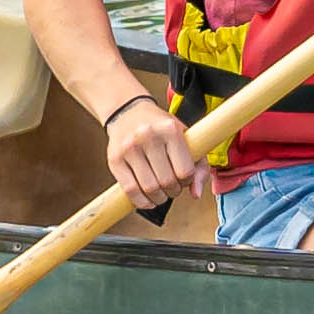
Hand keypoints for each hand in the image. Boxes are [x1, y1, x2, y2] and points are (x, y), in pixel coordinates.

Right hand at [96, 91, 203, 218]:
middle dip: (173, 191)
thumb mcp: (185, 138)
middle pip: (166, 182)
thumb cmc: (159, 127)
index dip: (187, 181)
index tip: (183, 179)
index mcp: (170, 129)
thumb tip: (196, 194)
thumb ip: (198, 167)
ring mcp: (129, 148)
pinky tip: (147, 198)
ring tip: (160, 192)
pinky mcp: (115, 159)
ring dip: (158, 198)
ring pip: (149, 188)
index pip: (185, 171)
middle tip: (171, 187)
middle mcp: (148, 136)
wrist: (128, 112)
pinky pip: (130, 190)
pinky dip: (141, 201)